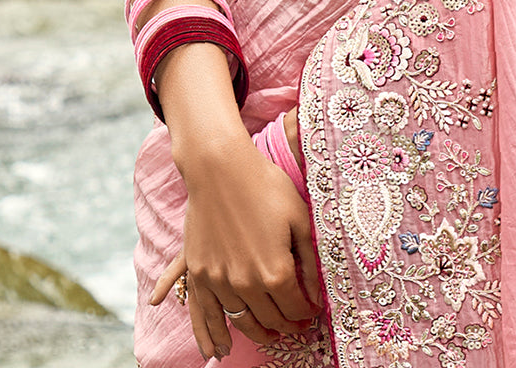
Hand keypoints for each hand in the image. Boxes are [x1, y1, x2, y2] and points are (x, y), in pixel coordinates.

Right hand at [151, 127, 320, 358]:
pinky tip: (223, 346)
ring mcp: (220, 281)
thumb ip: (309, 261)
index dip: (307, 313)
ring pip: (241, 322)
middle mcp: (247, 283)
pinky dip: (215, 334)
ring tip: (271, 335)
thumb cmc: (264, 186)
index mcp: (276, 271)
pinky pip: (208, 315)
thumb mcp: (299, 218)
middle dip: (287, 325)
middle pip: (271, 318)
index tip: (312, 312)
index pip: (295, 307)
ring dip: (258, 332)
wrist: (220, 168)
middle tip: (296, 325)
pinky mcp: (200, 274)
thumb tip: (316, 294)